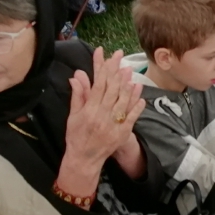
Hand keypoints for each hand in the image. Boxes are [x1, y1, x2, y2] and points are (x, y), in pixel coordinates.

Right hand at [60, 48, 144, 196]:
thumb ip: (78, 95)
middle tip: (120, 56)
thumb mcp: (74, 116)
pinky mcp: (123, 132)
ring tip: (130, 69)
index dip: (102, 68)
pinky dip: (137, 104)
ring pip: (123, 100)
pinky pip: (132, 116)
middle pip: (111, 89)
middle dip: (116, 70)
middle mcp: (102, 115)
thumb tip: (77, 75)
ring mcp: (114, 124)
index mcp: (89, 110)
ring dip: (127, 84)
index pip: (98, 84)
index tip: (106, 54)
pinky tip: (140, 92)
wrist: (84, 159)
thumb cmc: (76, 136)